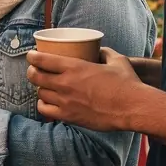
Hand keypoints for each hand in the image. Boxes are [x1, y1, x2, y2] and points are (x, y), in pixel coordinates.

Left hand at [26, 47, 141, 130]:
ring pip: (40, 93)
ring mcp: (65, 101)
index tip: (31, 55)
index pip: (41, 60)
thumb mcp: (117, 60)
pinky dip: (43, 104)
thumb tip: (99, 49)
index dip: (32, 57)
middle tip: (34, 70)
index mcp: (74, 67)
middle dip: (31, 71)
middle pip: (35, 76)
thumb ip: (105, 52)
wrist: (134, 108)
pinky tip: (47, 102)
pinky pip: (45, 110)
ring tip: (44, 86)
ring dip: (40, 88)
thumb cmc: (127, 83)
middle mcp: (65, 83)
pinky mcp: (68, 116)